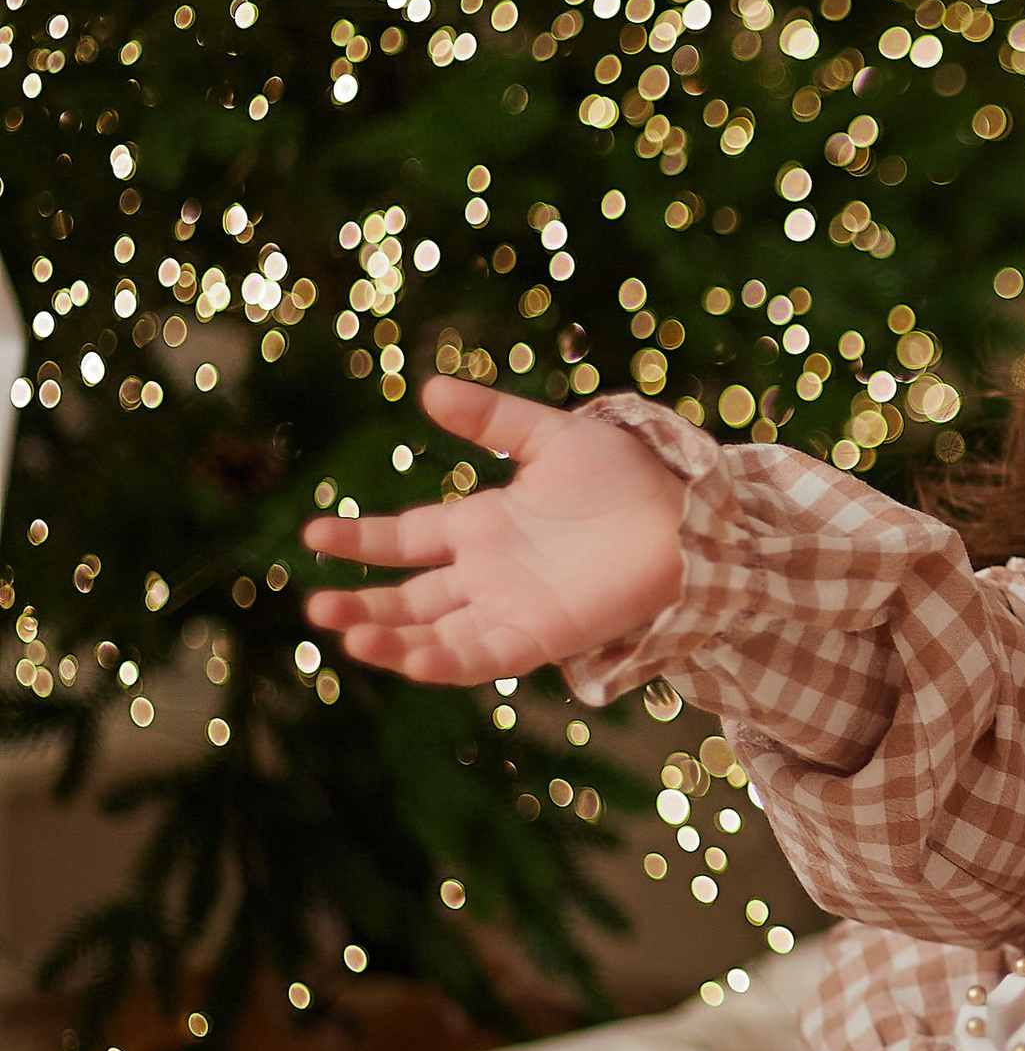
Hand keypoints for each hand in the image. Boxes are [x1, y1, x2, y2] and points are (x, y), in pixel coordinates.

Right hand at [302, 372, 685, 681]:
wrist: (686, 518)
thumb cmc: (627, 477)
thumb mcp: (548, 437)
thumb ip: (489, 417)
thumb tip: (428, 389)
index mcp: (483, 525)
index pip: (406, 539)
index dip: (360, 540)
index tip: (311, 535)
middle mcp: (489, 574)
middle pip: (410, 597)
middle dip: (361, 604)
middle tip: (313, 608)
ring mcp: (511, 609)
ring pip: (435, 634)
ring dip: (389, 639)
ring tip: (343, 635)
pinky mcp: (540, 637)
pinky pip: (480, 658)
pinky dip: (441, 661)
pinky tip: (404, 659)